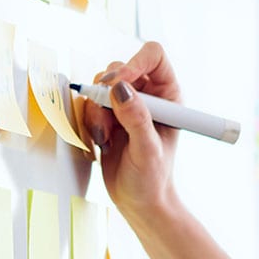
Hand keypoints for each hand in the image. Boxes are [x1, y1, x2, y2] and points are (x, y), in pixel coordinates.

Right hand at [75, 41, 180, 218]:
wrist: (139, 202)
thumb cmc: (153, 179)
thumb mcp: (148, 150)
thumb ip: (136, 118)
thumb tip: (120, 88)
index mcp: (168, 95)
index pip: (153, 56)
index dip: (135, 61)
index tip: (119, 82)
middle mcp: (147, 95)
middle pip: (120, 67)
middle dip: (107, 90)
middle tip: (106, 116)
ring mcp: (125, 105)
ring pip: (101, 86)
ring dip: (97, 111)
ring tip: (107, 138)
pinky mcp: (107, 117)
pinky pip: (90, 104)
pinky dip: (90, 121)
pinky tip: (102, 143)